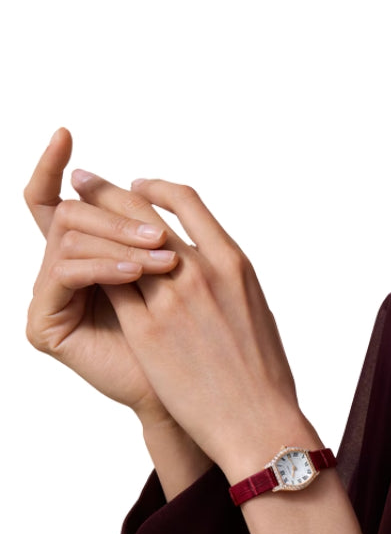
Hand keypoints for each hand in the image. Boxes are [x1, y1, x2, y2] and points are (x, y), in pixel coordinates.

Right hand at [24, 129, 178, 424]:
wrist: (201, 401)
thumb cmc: (202, 343)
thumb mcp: (183, 277)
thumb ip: (157, 235)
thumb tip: (147, 186)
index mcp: (97, 256)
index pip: (65, 201)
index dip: (54, 164)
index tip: (64, 131)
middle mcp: (69, 272)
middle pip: (70, 210)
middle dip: (113, 211)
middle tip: (158, 235)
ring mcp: (53, 298)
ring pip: (67, 233)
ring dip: (118, 238)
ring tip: (164, 261)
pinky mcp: (46, 325)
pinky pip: (66, 272)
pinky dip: (105, 267)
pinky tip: (140, 273)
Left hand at [82, 176, 319, 478]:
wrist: (257, 421)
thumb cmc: (264, 377)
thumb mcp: (256, 313)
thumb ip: (230, 284)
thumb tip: (214, 273)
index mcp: (234, 264)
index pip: (187, 202)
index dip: (155, 187)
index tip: (137, 186)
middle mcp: (203, 272)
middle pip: (143, 212)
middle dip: (108, 190)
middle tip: (84, 180)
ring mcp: (173, 300)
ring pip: (118, 245)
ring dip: (90, 227)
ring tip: (70, 216)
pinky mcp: (147, 331)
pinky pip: (110, 286)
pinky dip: (92, 270)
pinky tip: (81, 268)